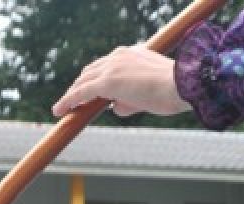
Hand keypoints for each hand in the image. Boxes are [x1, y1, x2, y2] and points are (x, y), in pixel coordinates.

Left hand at [51, 46, 191, 117]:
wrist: (183, 86)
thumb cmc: (173, 91)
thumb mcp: (148, 94)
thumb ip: (129, 100)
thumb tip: (114, 108)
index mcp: (131, 54)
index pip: (105, 66)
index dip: (94, 80)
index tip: (87, 91)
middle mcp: (119, 56)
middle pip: (90, 72)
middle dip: (80, 87)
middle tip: (71, 101)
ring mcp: (112, 68)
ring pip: (83, 81)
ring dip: (73, 95)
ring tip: (63, 108)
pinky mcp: (107, 82)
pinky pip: (80, 93)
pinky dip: (68, 101)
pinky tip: (60, 110)